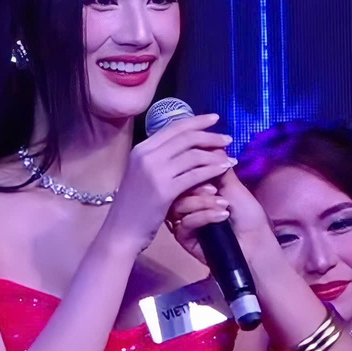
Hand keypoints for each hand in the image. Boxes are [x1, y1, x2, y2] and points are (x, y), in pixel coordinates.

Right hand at [98, 114, 234, 254]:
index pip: (173, 127)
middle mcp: (146, 155)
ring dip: (215, 154)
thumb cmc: (133, 205)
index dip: (197, 121)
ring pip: (193, 155)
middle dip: (210, 136)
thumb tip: (180, 144)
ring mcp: (154, 172)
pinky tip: (224, 170)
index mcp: (141, 149)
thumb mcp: (141, 174)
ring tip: (230, 158)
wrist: (121, 231)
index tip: (215, 119)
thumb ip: (157, 158)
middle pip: (186, 138)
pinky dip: (212, 170)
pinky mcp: (164, 190)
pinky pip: (195, 175)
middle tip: (229, 139)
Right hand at [168, 168, 273, 264]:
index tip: (211, 165)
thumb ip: (218, 166)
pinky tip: (221, 216)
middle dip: (197, 184)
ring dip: (202, 202)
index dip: (195, 166)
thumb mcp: (233, 185)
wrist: (254, 243)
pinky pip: (185, 223)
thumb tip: (211, 143)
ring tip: (223, 204)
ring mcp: (184, 220)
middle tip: (215, 188)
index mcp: (196, 188)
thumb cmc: (246, 213)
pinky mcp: (184, 237)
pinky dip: (204, 216)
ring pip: (179, 205)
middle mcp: (187, 202)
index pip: (186, 172)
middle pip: (177, 187)